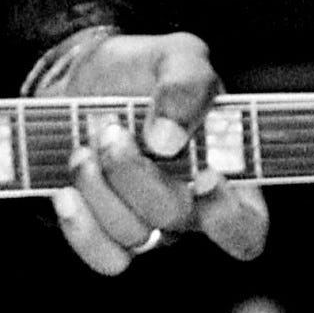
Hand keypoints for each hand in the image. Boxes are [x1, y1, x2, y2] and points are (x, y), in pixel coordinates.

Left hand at [47, 31, 268, 274]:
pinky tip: (67, 191)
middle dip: (136, 175)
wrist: (84, 75)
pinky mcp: (107, 231)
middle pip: (175, 220)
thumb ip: (188, 84)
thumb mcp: (178, 56)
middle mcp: (191, 208)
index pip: (246, 226)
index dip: (229, 216)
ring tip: (85, 147)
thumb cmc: (143, 70)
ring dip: (100, 189)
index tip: (205, 176)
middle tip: (112, 132)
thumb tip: (168, 138)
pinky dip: (81, 226)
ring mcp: (148, 223)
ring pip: (133, 236)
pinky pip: (104, 257)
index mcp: (227, 172)